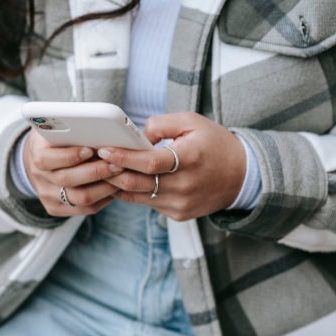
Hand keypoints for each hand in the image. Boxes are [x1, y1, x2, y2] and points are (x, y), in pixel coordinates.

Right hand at [23, 130, 123, 216]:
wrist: (38, 162)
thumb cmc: (54, 140)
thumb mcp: (56, 129)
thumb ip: (70, 130)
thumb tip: (98, 130)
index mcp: (36, 155)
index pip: (48, 159)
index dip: (70, 156)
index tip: (90, 150)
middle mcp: (39, 178)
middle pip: (68, 180)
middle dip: (96, 172)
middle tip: (117, 164)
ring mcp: (47, 196)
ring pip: (80, 198)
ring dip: (104, 188)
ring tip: (120, 176)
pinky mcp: (56, 208)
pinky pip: (84, 209)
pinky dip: (103, 199)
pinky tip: (114, 188)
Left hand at [99, 113, 245, 220]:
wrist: (242, 176)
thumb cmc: (214, 144)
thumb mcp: (192, 122)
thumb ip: (161, 124)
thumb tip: (136, 136)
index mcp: (190, 158)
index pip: (150, 162)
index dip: (124, 157)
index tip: (104, 150)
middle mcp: (185, 185)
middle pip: (138, 183)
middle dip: (112, 172)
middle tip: (93, 161)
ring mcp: (181, 203)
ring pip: (138, 196)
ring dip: (118, 184)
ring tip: (102, 170)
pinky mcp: (178, 214)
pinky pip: (148, 203)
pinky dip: (134, 192)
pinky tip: (123, 180)